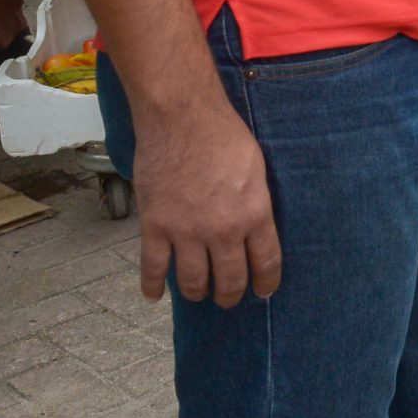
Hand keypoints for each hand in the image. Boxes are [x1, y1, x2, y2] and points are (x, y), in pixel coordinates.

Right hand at [134, 100, 280, 306]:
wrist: (182, 119)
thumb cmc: (225, 136)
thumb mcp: (257, 169)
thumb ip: (257, 202)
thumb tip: (256, 225)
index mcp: (255, 214)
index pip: (266, 262)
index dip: (266, 282)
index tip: (264, 292)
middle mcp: (223, 230)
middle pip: (230, 278)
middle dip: (231, 294)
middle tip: (230, 299)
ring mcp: (186, 232)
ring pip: (193, 281)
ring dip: (198, 292)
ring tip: (200, 294)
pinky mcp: (155, 227)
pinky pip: (153, 267)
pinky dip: (152, 285)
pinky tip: (154, 297)